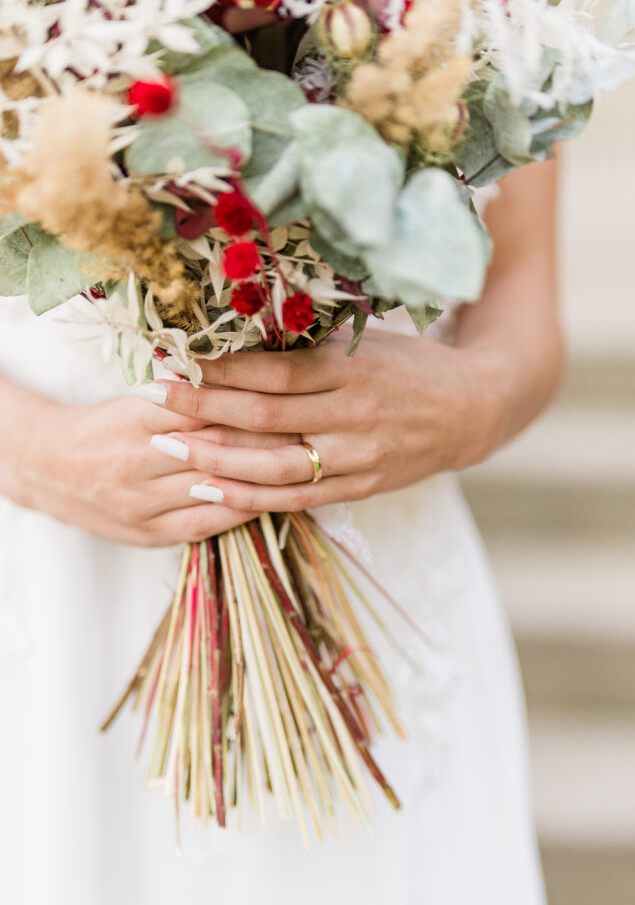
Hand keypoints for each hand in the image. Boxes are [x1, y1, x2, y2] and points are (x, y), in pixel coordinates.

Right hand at [16, 392, 296, 546]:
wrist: (50, 469)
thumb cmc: (105, 425)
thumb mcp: (137, 398)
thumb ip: (187, 392)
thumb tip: (251, 371)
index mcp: (137, 416)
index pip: (209, 404)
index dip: (254, 400)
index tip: (293, 393)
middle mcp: (139, 460)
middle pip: (219, 446)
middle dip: (270, 436)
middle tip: (314, 424)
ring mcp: (144, 501)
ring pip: (218, 486)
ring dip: (263, 475)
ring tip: (304, 461)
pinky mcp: (149, 533)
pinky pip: (207, 523)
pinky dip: (242, 509)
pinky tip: (273, 498)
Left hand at [140, 330, 508, 514]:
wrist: (473, 409)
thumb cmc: (412, 365)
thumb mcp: (368, 342)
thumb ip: (311, 347)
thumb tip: (237, 339)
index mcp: (354, 369)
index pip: (273, 372)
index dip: (219, 368)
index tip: (174, 357)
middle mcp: (355, 414)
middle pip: (264, 416)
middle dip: (201, 408)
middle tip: (152, 399)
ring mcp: (359, 456)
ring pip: (275, 464)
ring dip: (217, 459)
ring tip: (169, 448)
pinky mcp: (362, 486)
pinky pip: (299, 497)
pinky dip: (253, 497)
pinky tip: (212, 491)